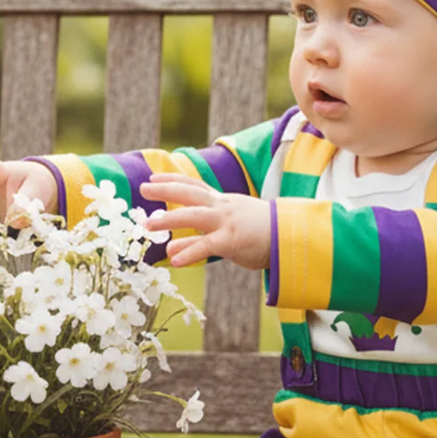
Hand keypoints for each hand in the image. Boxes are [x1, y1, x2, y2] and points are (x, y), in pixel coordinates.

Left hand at [140, 176, 271, 269]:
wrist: (293, 238)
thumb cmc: (262, 234)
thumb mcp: (227, 232)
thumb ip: (197, 238)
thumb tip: (169, 246)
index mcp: (223, 202)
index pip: (194, 186)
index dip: (173, 180)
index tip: (153, 177)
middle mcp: (222, 208)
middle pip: (189, 194)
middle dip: (165, 190)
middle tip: (143, 188)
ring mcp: (227, 223)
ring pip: (193, 216)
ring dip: (168, 219)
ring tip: (147, 225)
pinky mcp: (232, 241)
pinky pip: (207, 246)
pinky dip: (189, 252)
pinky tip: (173, 260)